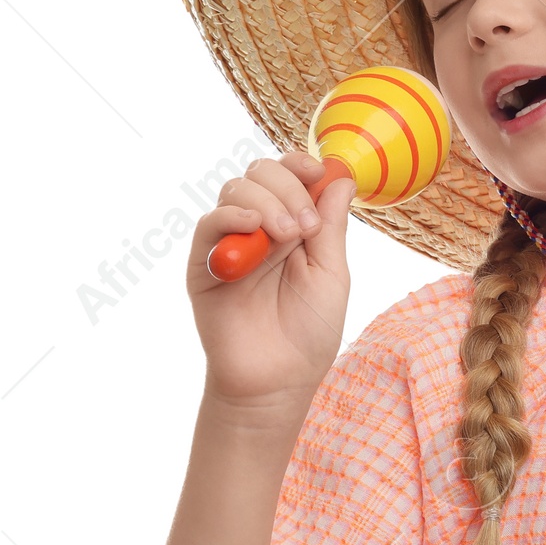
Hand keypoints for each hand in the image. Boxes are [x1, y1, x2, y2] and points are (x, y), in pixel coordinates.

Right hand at [186, 149, 358, 406]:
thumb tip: (341, 177)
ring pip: (235, 191)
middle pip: (261, 174)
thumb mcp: (331, 272)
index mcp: (293, 226)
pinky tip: (253, 227)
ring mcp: (231, 245)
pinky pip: (209, 225)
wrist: (278, 380)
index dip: (300, 165)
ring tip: (288, 236)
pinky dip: (231, 216)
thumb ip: (331, 224)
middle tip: (305, 226)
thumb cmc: (309, 331)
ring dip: (267, 202)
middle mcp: (260, 229)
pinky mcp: (205, 265)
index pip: (289, 175)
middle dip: (288, 188)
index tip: (316, 172)